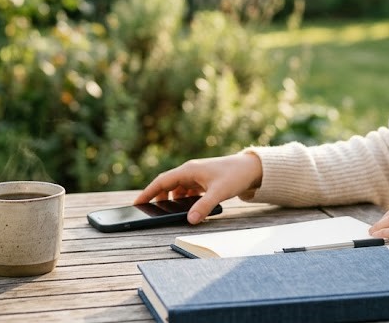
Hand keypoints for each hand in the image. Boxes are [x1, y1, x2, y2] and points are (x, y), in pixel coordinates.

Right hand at [134, 152, 262, 223]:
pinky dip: (183, 199)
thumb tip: (189, 220)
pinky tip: (185, 209)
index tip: (136, 203)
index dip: (148, 192)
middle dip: (157, 198)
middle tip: (148, 212)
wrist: (252, 168)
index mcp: (189, 170)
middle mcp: (190, 171)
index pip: (162, 181)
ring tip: (165, 212)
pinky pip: (187, 190)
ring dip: (171, 199)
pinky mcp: (204, 180)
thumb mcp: (219, 193)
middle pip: (167, 185)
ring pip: (177, 188)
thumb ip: (203, 207)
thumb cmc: (235, 176)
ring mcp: (196, 175)